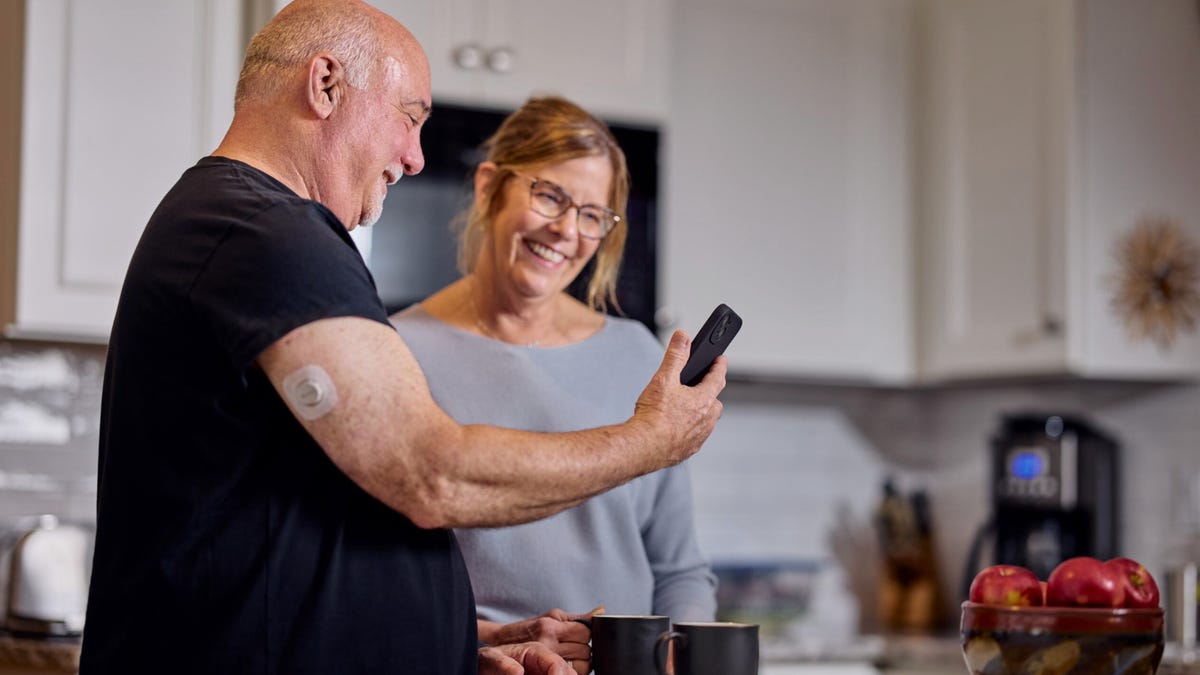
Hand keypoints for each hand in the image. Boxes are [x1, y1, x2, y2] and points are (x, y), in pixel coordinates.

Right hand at [481, 607, 597, 673]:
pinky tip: (571, 665)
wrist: (504, 644)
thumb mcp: (553, 616)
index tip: (582, 634)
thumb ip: (578, 617)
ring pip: (583, 665)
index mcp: (550, 627)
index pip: (585, 632)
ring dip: (584, 662)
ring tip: (575, 656)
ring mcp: (546, 659)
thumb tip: (602, 610)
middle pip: (585, 650)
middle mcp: (547, 643)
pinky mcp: (544, 671)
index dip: (587, 634)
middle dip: (585, 648)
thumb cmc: (532, 628)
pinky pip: (574, 674)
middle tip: (577, 646)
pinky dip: (577, 671)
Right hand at [633, 330, 725, 466]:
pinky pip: (695, 436)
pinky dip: (691, 429)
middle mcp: (706, 419)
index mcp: (704, 400)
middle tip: (699, 384)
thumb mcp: (663, 379)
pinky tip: (677, 427)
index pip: (718, 378)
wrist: (642, 447)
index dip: (719, 366)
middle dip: (710, 391)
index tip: (721, 360)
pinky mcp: (689, 449)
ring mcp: (699, 436)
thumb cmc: (653, 416)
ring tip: (686, 406)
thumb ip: (675, 356)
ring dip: (701, 412)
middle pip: (714, 401)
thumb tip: (683, 337)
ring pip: (707, 420)